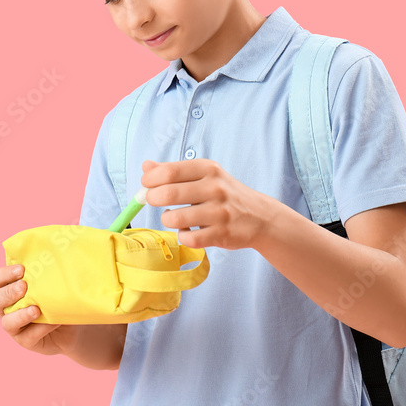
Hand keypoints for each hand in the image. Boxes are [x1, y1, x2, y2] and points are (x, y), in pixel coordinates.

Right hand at [0, 263, 79, 356]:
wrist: (73, 322)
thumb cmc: (58, 295)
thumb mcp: (51, 281)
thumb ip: (44, 270)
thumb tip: (52, 250)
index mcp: (8, 288)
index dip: (3, 274)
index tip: (21, 269)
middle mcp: (6, 308)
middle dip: (8, 293)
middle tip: (24, 286)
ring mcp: (15, 326)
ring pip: (6, 322)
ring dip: (20, 314)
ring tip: (36, 309)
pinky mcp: (26, 341)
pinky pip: (27, 337)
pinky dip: (39, 328)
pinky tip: (52, 322)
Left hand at [141, 158, 276, 250]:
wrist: (259, 217)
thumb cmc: (224, 194)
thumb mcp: (204, 175)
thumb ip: (174, 170)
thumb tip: (146, 166)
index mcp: (208, 169)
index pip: (169, 171)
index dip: (150, 179)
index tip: (146, 184)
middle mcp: (215, 188)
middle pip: (168, 193)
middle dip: (152, 198)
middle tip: (152, 200)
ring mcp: (219, 212)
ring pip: (174, 218)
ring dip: (166, 219)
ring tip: (173, 217)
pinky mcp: (221, 234)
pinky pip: (188, 238)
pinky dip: (182, 236)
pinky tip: (187, 230)